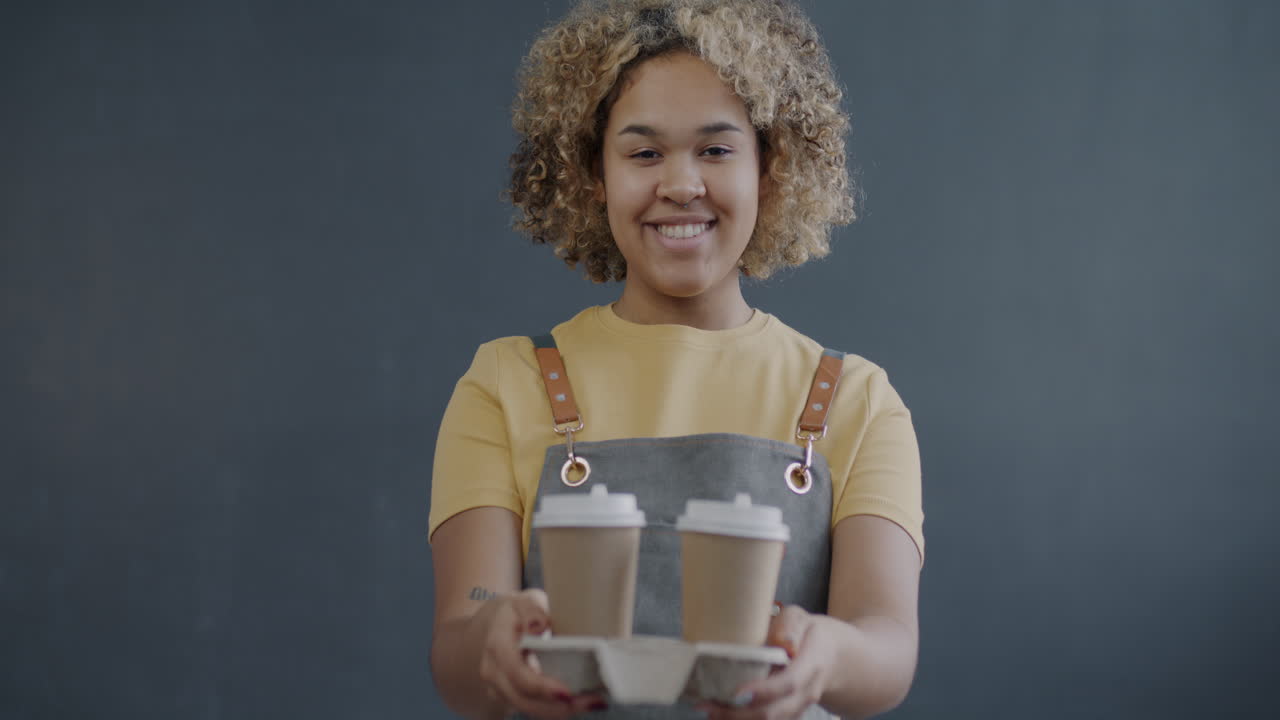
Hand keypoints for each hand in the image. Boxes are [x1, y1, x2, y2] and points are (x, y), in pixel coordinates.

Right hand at [477, 589, 606, 718]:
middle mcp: (493, 671)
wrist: (497, 623)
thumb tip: (538, 627)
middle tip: (594, 701)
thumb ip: (532, 611)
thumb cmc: (516, 611)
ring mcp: (499, 687)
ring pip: (529, 708)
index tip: (567, 692)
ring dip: (561, 711)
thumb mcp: (524, 601)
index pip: (516, 672)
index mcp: (497, 645)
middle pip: (523, 699)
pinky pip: (533, 708)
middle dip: (558, 706)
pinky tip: (582, 702)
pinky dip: (557, 709)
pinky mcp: (510, 697)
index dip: (541, 686)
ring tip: (593, 702)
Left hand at [697, 605, 833, 719]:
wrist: (835, 658)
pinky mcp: (788, 714)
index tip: (736, 693)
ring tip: (707, 710)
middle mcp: (807, 692)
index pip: (788, 683)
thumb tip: (783, 641)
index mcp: (812, 665)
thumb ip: (790, 625)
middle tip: (706, 706)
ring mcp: (798, 707)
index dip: (762, 691)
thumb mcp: (803, 619)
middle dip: (739, 715)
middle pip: (776, 712)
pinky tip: (719, 713)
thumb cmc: (811, 634)